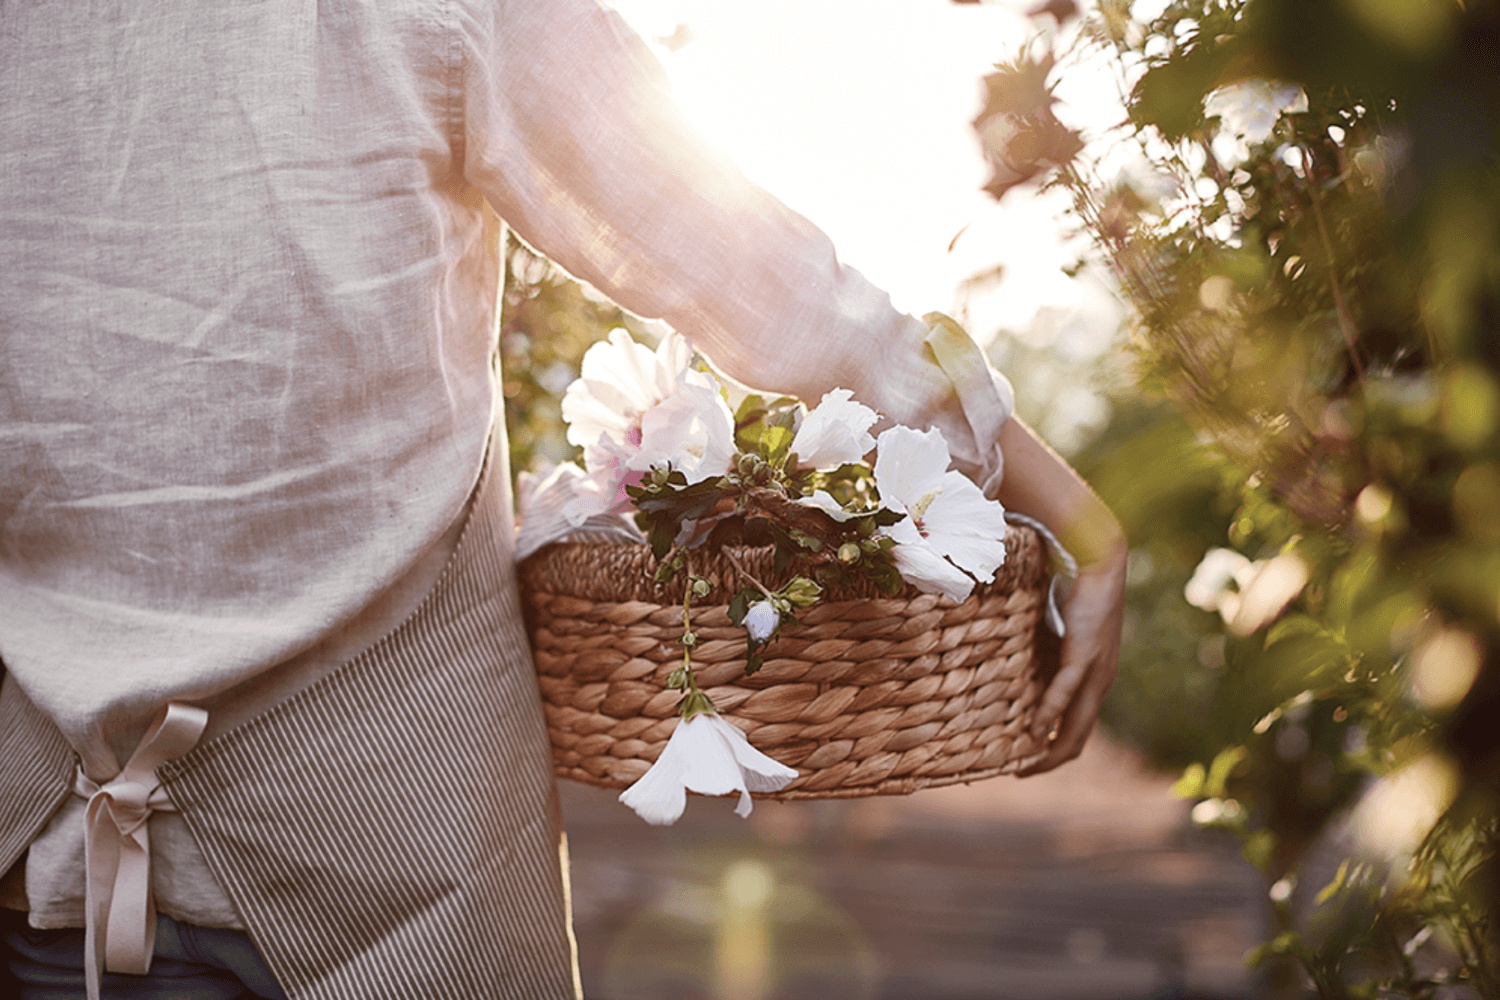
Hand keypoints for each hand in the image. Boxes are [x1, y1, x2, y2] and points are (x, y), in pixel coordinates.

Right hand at [1017, 540, 1126, 775]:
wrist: (1099, 567)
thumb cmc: (1076, 597)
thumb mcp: (1058, 638)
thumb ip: (1046, 659)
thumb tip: (1018, 672)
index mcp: (1094, 683)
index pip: (1077, 731)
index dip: (1054, 752)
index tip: (1028, 762)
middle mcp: (1099, 685)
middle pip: (1078, 738)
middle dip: (1050, 760)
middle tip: (1022, 772)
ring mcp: (1094, 673)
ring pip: (1076, 725)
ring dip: (1050, 747)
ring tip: (1026, 762)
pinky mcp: (1084, 656)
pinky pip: (1065, 692)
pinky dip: (1051, 713)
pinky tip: (1036, 728)